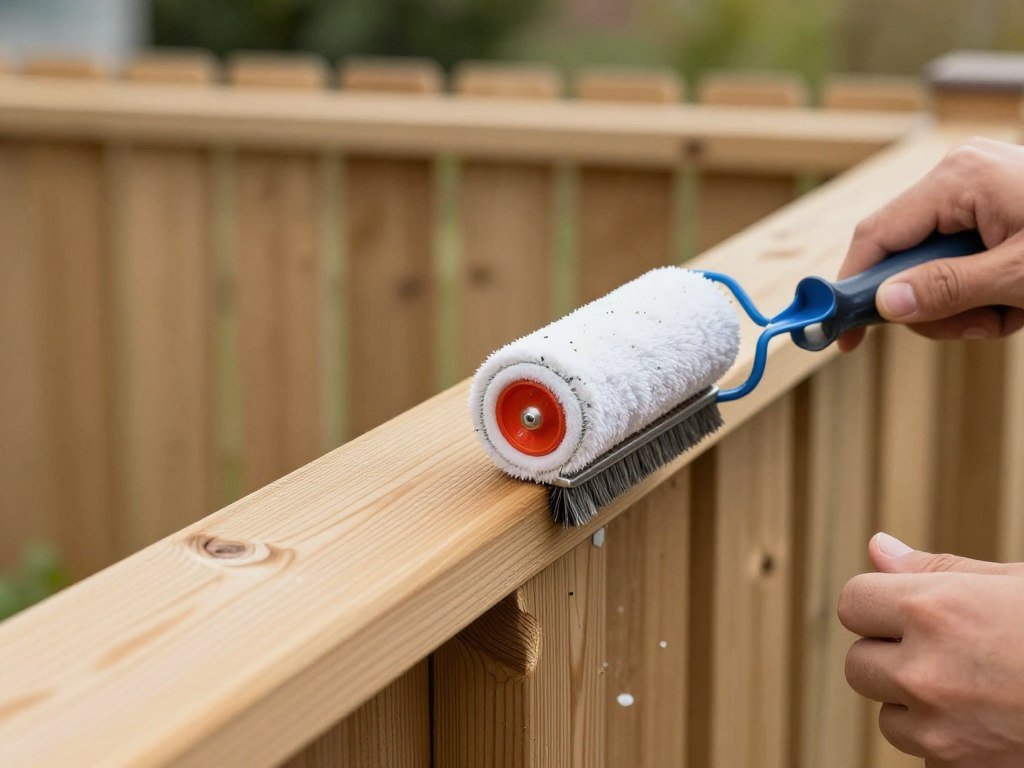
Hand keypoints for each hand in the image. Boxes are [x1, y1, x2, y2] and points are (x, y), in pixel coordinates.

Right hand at [837, 137, 1023, 350]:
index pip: (876, 236)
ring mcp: (978, 190)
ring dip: (965, 305)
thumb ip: (947, 289)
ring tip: (1011, 314)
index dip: (853, 287)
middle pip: (903, 255)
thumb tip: (884, 306)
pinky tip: (1018, 301)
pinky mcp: (995, 207)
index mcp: (958, 180)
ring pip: (932, 265)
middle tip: (975, 327)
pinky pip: (961, 257)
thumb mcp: (1020, 277)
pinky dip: (983, 290)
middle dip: (933, 304)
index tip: (843, 335)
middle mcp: (960, 176)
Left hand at [839, 532, 1023, 766]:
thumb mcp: (1013, 584)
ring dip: (916, 704)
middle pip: (859, 664)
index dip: (879, 604)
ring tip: (978, 687)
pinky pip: (926, 756)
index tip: (909, 609)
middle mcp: (925, 672)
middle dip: (891, 655)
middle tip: (950, 649)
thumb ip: (936, 570)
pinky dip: (947, 742)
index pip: (852, 603)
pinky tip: (994, 721)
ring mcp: (942, 732)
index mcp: (931, 610)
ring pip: (889, 716)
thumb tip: (878, 548)